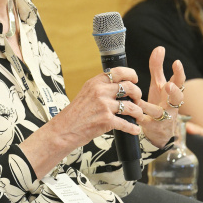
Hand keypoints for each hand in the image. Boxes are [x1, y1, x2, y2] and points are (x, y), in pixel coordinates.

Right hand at [19, 66, 142, 177]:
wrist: (64, 130)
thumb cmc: (74, 115)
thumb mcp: (85, 94)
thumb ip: (100, 88)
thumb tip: (117, 87)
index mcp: (95, 83)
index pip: (118, 72)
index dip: (131, 74)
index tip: (135, 80)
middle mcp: (100, 91)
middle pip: (129, 87)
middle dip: (138, 94)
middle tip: (137, 100)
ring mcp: (104, 105)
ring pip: (132, 106)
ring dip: (138, 112)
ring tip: (138, 116)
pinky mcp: (106, 120)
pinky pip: (127, 123)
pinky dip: (133, 128)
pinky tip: (135, 129)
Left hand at [135, 46, 185, 147]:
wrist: (160, 131)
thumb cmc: (160, 102)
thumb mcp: (158, 85)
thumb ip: (157, 67)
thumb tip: (159, 48)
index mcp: (171, 92)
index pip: (179, 81)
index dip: (179, 72)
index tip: (176, 62)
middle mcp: (170, 104)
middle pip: (178, 98)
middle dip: (174, 91)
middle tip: (169, 85)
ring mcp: (163, 117)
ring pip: (159, 112)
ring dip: (148, 106)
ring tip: (138, 100)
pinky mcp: (153, 127)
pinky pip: (145, 122)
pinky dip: (139, 118)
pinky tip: (133, 114)